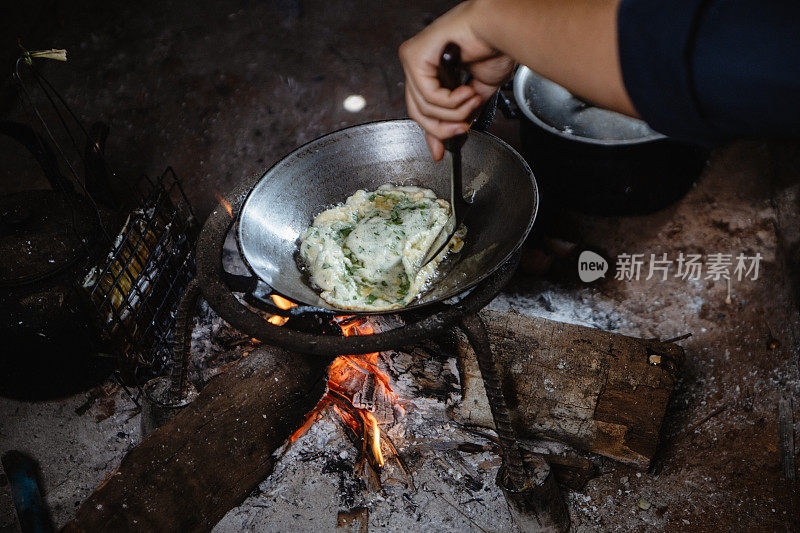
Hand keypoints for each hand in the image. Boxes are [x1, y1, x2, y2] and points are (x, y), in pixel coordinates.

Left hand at [399, 1, 515, 159]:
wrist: (503, 29)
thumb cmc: (495, 49)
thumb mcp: (474, 94)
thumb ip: (460, 114)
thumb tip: (455, 134)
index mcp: (430, 70)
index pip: (421, 109)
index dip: (432, 133)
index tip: (441, 153)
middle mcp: (417, 62)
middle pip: (417, 112)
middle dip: (443, 128)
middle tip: (464, 128)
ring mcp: (412, 57)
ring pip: (424, 108)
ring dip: (455, 112)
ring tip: (474, 99)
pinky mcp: (414, 55)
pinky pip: (428, 95)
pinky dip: (452, 101)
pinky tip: (467, 91)